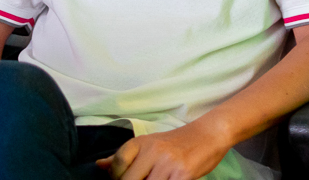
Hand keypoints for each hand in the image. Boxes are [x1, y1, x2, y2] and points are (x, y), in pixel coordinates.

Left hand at [96, 122, 229, 179]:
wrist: (209, 134)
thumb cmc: (178, 143)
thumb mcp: (150, 144)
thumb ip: (125, 156)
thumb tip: (99, 166)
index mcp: (141, 142)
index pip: (117, 165)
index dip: (118, 178)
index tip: (126, 178)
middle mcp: (153, 150)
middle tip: (145, 179)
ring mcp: (168, 163)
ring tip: (159, 179)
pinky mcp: (183, 174)